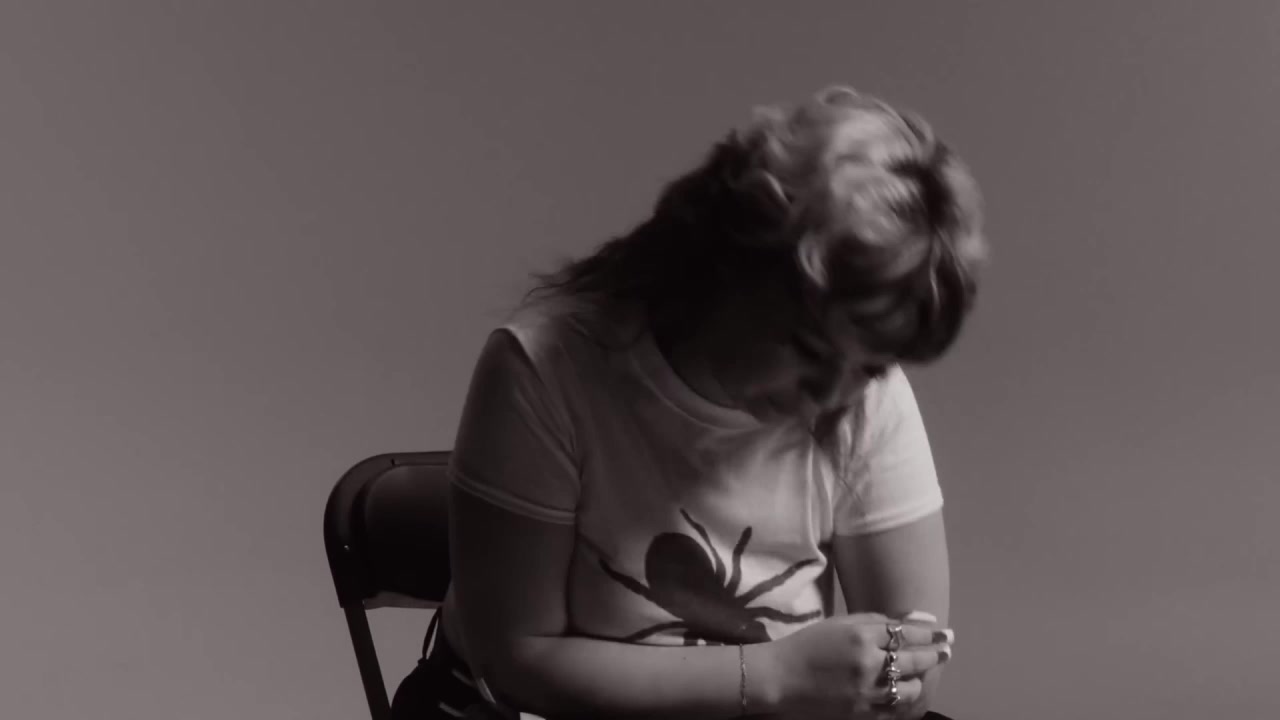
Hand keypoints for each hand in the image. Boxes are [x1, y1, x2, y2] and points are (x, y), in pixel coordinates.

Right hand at [762, 612, 951, 718]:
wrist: (780, 679)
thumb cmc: (808, 645)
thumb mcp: (839, 624)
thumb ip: (876, 620)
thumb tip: (915, 619)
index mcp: (860, 636)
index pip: (907, 634)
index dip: (929, 634)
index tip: (945, 633)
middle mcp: (867, 664)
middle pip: (914, 659)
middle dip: (935, 654)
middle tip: (947, 650)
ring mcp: (865, 692)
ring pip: (910, 689)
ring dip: (921, 680)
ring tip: (924, 674)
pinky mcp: (862, 714)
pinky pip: (895, 710)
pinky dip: (904, 701)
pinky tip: (907, 693)